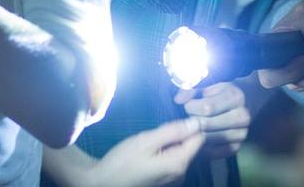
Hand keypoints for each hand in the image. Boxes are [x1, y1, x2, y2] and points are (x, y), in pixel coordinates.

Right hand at [87, 118, 204, 186]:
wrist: (103, 182)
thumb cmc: (123, 161)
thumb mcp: (146, 141)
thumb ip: (173, 131)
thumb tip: (197, 122)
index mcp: (179, 163)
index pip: (199, 137)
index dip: (189, 125)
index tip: (172, 121)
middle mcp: (181, 173)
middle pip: (191, 144)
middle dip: (177, 134)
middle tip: (155, 133)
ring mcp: (174, 178)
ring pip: (181, 150)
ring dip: (169, 142)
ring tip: (150, 142)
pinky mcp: (166, 178)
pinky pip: (172, 158)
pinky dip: (164, 151)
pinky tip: (149, 153)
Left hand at [174, 78, 260, 159]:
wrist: (248, 99)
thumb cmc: (223, 91)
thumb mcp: (210, 85)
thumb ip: (192, 89)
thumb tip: (178, 100)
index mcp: (235, 97)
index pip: (207, 108)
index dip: (191, 107)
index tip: (187, 105)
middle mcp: (242, 116)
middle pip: (207, 125)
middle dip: (192, 121)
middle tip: (189, 117)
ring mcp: (242, 133)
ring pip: (208, 139)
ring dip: (195, 135)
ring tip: (192, 127)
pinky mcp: (237, 147)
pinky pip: (213, 152)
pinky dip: (201, 148)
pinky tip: (197, 140)